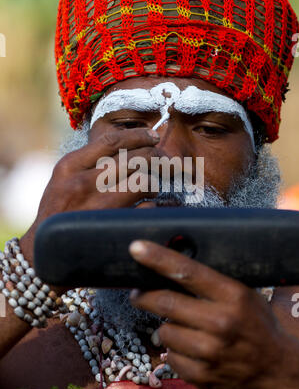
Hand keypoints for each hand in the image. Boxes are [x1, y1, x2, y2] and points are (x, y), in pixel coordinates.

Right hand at [19, 129, 159, 272]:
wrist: (43, 251)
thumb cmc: (58, 211)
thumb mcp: (63, 180)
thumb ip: (88, 162)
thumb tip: (127, 145)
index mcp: (70, 166)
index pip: (111, 141)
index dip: (139, 136)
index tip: (153, 136)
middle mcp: (82, 183)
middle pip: (133, 159)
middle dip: (155, 157)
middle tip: (165, 161)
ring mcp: (97, 206)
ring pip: (142, 182)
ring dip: (153, 183)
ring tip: (151, 188)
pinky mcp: (112, 227)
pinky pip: (145, 209)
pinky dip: (154, 206)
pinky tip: (153, 207)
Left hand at [129, 240, 298, 388]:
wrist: (275, 372)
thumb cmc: (256, 326)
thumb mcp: (244, 296)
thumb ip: (213, 283)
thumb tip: (173, 267)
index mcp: (232, 296)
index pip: (187, 271)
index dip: (158, 258)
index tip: (137, 249)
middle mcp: (221, 322)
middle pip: (165, 302)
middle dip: (143, 296)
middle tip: (137, 293)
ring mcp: (211, 351)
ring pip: (164, 330)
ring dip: (167, 327)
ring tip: (182, 327)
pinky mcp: (202, 375)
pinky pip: (170, 356)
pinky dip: (175, 351)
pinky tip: (192, 349)